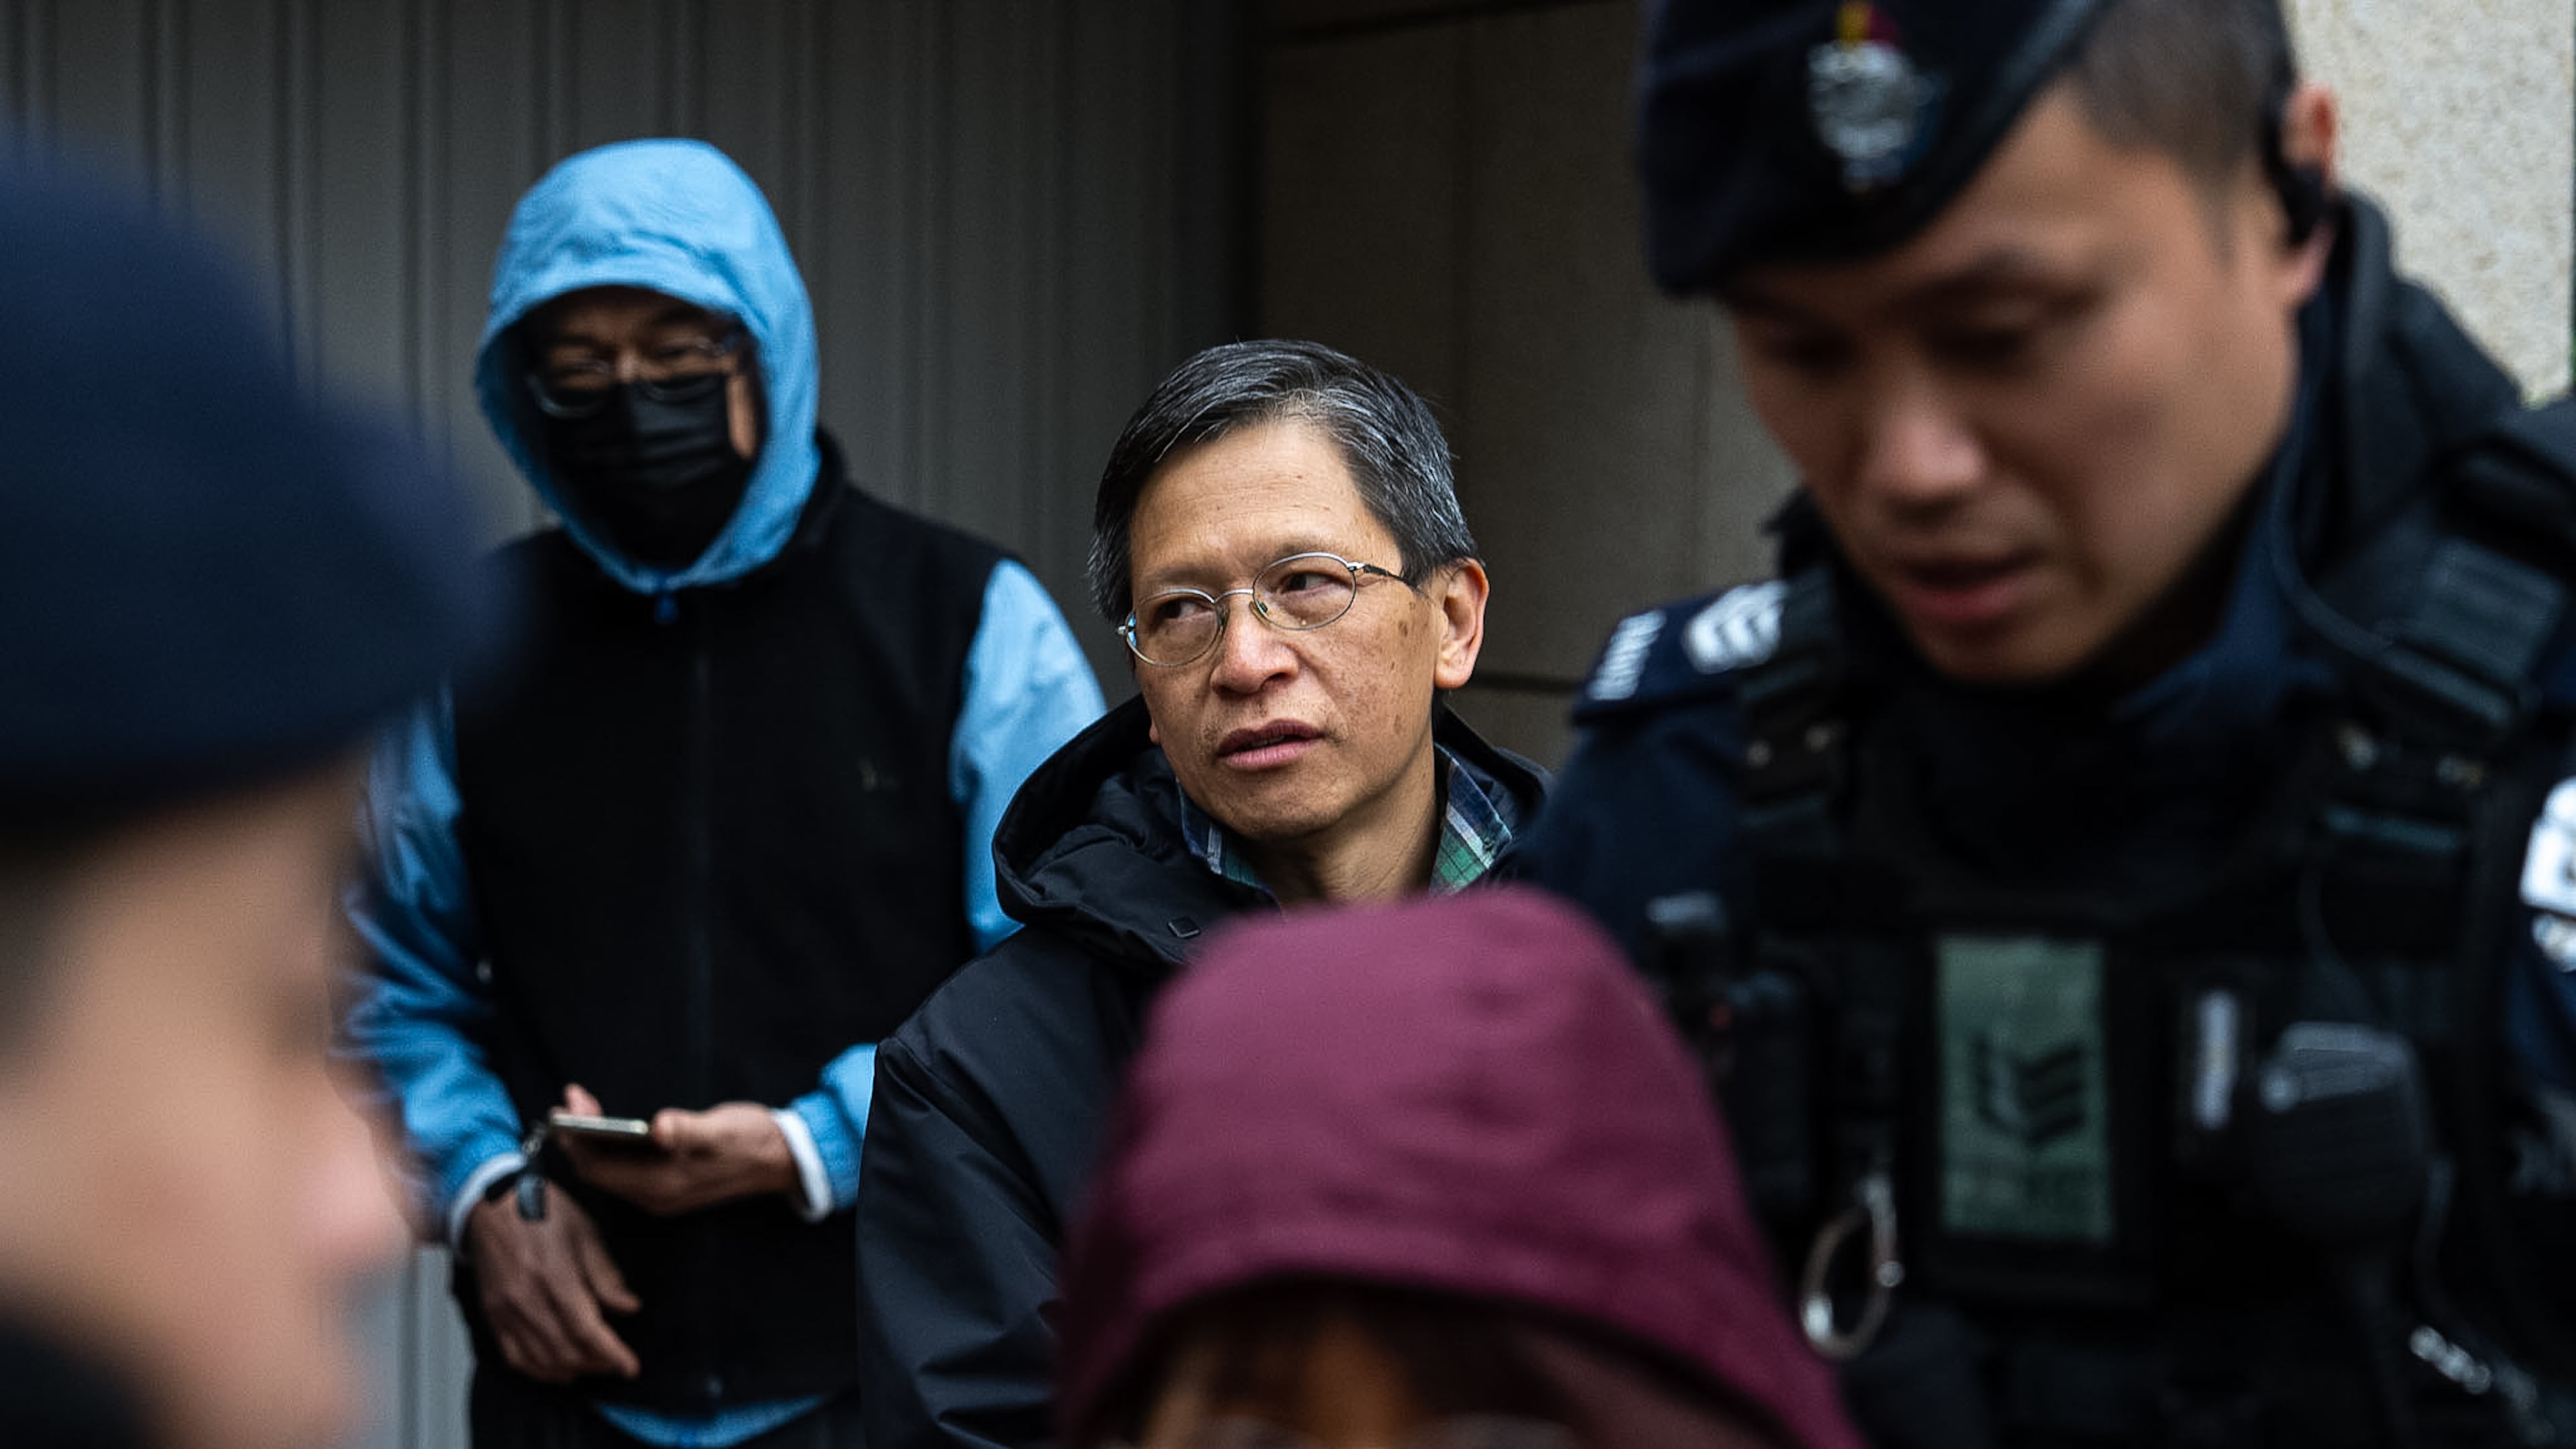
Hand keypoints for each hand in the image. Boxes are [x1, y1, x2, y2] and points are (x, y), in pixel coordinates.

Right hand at [465, 1184, 639, 1383]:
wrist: (492, 1203)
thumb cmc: (542, 1211)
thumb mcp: (586, 1233)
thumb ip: (606, 1276)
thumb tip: (629, 1307)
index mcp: (555, 1277)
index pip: (587, 1331)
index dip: (612, 1354)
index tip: (630, 1367)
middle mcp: (528, 1300)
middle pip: (566, 1351)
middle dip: (596, 1363)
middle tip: (615, 1361)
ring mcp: (506, 1310)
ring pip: (541, 1359)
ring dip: (570, 1369)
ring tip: (591, 1366)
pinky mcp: (493, 1314)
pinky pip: (514, 1356)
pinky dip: (538, 1369)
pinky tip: (556, 1369)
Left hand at [555, 1083, 798, 1215]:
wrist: (783, 1158)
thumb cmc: (752, 1138)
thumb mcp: (721, 1130)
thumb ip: (688, 1131)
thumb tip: (658, 1127)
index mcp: (662, 1185)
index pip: (599, 1170)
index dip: (575, 1141)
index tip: (566, 1105)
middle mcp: (655, 1196)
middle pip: (599, 1172)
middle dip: (578, 1137)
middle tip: (572, 1098)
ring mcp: (661, 1193)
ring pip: (610, 1171)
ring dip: (592, 1141)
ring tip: (584, 1107)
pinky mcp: (668, 1184)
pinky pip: (623, 1170)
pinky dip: (609, 1146)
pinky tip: (610, 1126)